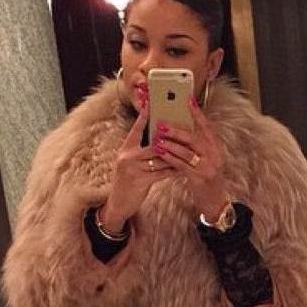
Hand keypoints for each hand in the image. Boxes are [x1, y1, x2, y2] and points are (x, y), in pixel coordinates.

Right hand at [101, 98, 173, 233]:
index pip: (137, 129)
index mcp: (126, 148)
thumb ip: (141, 150)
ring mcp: (133, 169)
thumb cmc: (128, 181)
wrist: (118, 203)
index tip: (153, 103)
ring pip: (159, 158)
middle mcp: (128, 156)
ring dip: (175, 155)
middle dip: (169, 138)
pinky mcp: (140, 181)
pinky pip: (161, 173)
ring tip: (188, 149)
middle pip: (153, 143)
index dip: (145, 116)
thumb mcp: (130, 162)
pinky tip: (182, 167)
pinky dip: (173, 170)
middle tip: (184, 130)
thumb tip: (160, 140)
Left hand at [150, 96, 228, 222]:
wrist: (215, 202)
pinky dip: (170, 158)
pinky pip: (181, 166)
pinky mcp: (198, 179)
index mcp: (215, 148)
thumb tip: (182, 131)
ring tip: (156, 138)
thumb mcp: (207, 160)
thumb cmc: (207, 179)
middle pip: (194, 138)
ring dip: (169, 144)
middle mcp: (213, 156)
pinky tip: (160, 153)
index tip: (186, 100)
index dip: (196, 113)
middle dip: (176, 130)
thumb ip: (199, 147)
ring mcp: (207, 168)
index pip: (206, 127)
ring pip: (186, 151)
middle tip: (161, 124)